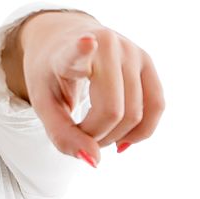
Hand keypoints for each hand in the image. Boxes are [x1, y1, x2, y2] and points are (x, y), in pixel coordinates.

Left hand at [16, 11, 163, 165]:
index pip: (77, 52)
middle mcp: (105, 44)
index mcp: (68, 51)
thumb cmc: (51, 74)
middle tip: (80, 134)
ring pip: (138, 113)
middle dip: (97, 136)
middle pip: (113, 111)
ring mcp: (131, 50)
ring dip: (117, 136)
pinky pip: (156, 105)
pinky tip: (121, 139)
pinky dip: (141, 130)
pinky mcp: (148, 60)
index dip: (82, 49)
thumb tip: (95, 161)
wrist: (63, 38)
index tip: (87, 41)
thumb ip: (62, 135)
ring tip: (95, 133)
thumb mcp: (43, 104)